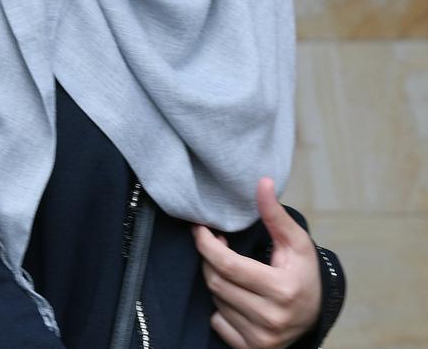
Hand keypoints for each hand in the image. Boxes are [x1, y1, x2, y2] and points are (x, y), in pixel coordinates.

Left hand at [192, 177, 320, 348]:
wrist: (314, 316)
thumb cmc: (303, 273)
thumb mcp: (296, 242)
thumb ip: (275, 213)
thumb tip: (263, 182)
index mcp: (281, 290)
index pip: (229, 266)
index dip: (207, 245)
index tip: (199, 228)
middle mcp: (270, 319)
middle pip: (216, 282)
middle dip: (209, 258)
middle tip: (215, 243)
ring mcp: (260, 340)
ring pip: (215, 300)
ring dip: (216, 279)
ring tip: (229, 267)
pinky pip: (217, 322)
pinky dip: (220, 305)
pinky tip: (234, 294)